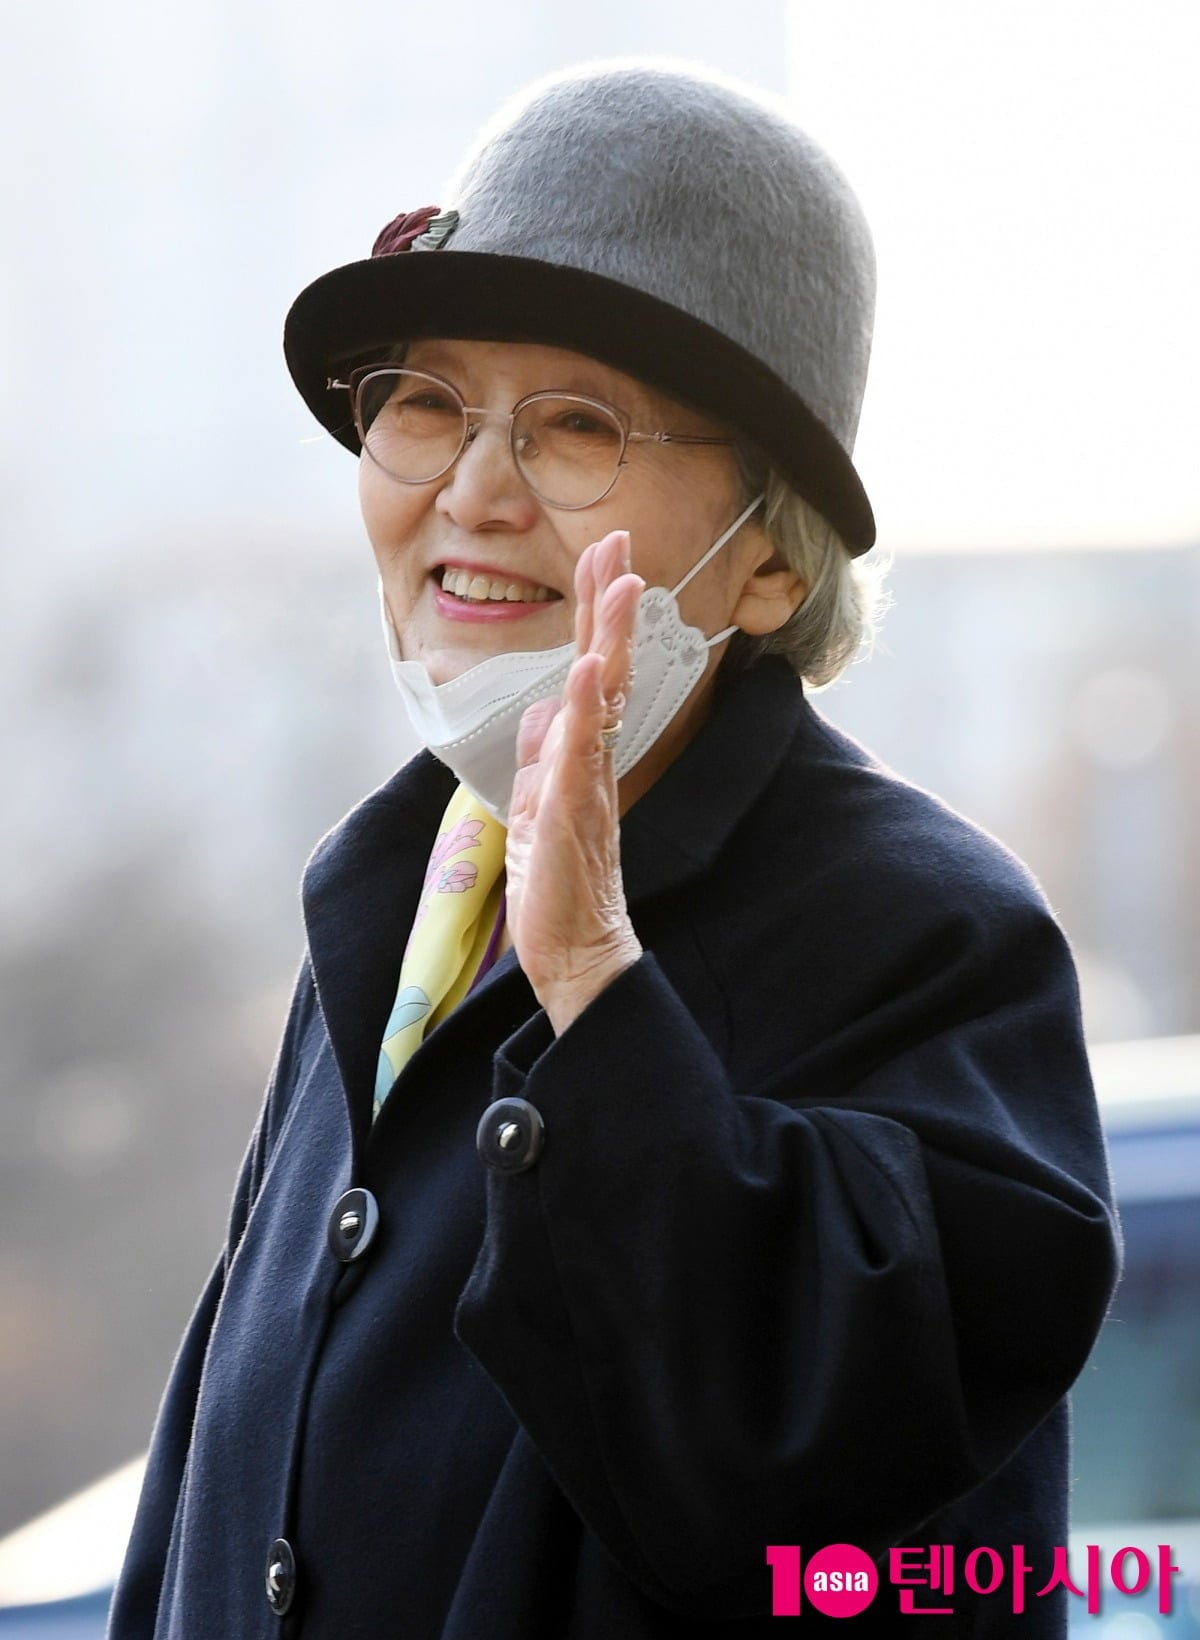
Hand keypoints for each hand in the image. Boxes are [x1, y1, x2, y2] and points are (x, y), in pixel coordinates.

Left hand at [505, 530, 645, 1033]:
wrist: (575, 951)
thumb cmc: (558, 885)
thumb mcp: (536, 808)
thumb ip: (542, 757)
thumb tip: (543, 710)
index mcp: (582, 755)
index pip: (594, 670)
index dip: (598, 614)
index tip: (605, 556)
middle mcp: (594, 760)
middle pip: (610, 667)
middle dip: (610, 602)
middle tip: (621, 542)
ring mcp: (588, 783)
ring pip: (604, 698)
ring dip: (612, 637)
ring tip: (622, 583)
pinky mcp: (573, 812)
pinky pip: (582, 752)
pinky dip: (586, 709)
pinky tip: (591, 670)